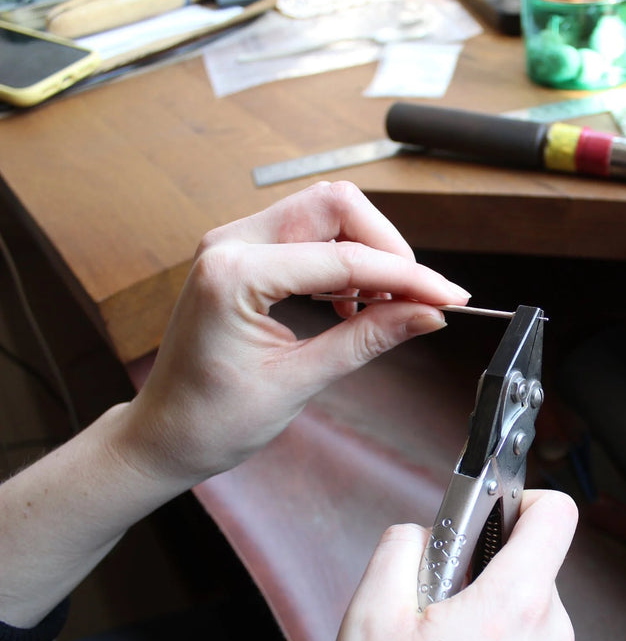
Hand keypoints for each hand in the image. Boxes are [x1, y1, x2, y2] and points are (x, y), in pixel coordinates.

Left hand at [122, 181, 469, 483]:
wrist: (163, 435)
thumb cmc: (212, 419)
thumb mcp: (299, 381)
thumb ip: (367, 339)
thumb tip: (427, 314)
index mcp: (235, 275)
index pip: (345, 259)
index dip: (406, 278)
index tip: (447, 298)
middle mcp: (231, 243)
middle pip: (335, 205)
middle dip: (387, 248)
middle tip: (417, 297)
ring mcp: (235, 243)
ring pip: (325, 212)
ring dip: (367, 251)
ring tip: (386, 304)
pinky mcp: (244, 253)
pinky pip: (308, 234)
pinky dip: (344, 260)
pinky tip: (352, 303)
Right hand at [320, 490, 577, 640]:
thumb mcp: (370, 616)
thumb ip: (403, 549)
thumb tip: (424, 531)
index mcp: (513, 607)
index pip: (555, 516)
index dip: (525, 498)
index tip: (495, 508)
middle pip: (534, 568)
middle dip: (487, 571)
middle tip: (438, 600)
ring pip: (531, 613)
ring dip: (491, 616)